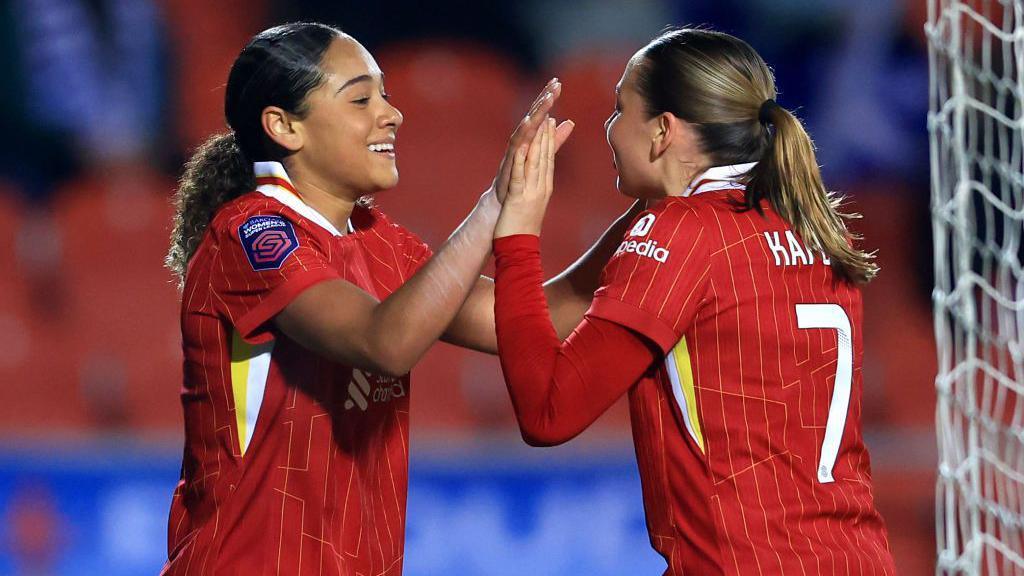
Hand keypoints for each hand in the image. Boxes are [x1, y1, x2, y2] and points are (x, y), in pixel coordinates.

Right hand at [491, 79, 574, 203]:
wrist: (504, 200)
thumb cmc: (521, 176)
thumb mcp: (541, 154)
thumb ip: (554, 139)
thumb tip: (570, 122)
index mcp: (529, 138)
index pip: (540, 114)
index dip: (547, 98)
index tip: (557, 82)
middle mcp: (520, 141)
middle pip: (533, 116)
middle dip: (543, 100)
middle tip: (554, 84)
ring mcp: (514, 152)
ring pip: (525, 129)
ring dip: (534, 115)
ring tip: (545, 101)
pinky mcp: (509, 163)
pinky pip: (515, 148)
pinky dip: (521, 137)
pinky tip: (528, 125)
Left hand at [494, 118, 555, 238]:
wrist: (519, 249)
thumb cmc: (524, 227)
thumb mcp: (533, 203)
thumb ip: (537, 187)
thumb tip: (542, 177)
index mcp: (544, 188)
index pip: (549, 159)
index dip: (550, 138)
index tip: (551, 119)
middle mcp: (541, 188)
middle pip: (545, 156)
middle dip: (546, 133)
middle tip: (548, 111)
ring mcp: (530, 193)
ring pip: (535, 162)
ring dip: (538, 140)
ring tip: (539, 121)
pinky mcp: (518, 199)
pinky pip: (520, 176)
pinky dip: (521, 159)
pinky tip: (522, 146)